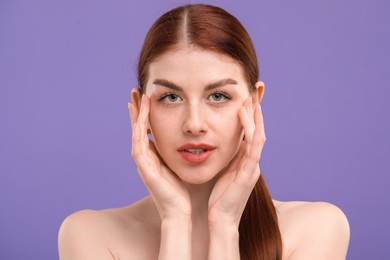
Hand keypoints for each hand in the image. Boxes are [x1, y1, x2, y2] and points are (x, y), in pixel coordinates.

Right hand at [128, 95, 190, 219]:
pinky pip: (139, 142)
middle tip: (136, 90)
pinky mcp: (143, 167)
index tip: (148, 97)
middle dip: (137, 109)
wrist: (179, 211)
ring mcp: (142, 161)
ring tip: (137, 96)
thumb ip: (180, 152)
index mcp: (154, 156)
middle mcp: (145, 157)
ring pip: (136, 132)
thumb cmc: (183, 191)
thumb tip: (191, 139)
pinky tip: (143, 113)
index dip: (146, 114)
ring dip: (136, 113)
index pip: (148, 130)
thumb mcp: (181, 165)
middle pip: (138, 128)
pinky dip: (140, 126)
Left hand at [208, 97, 265, 227]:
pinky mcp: (248, 173)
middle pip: (257, 130)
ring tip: (251, 97)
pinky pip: (253, 148)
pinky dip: (252, 131)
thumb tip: (218, 143)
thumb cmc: (220, 198)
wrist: (221, 220)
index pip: (250, 132)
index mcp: (245, 161)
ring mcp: (252, 167)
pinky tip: (248, 117)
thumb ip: (226, 159)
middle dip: (256, 109)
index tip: (246, 96)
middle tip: (254, 89)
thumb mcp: (223, 172)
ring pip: (258, 135)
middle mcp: (252, 161)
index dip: (250, 114)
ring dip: (256, 116)